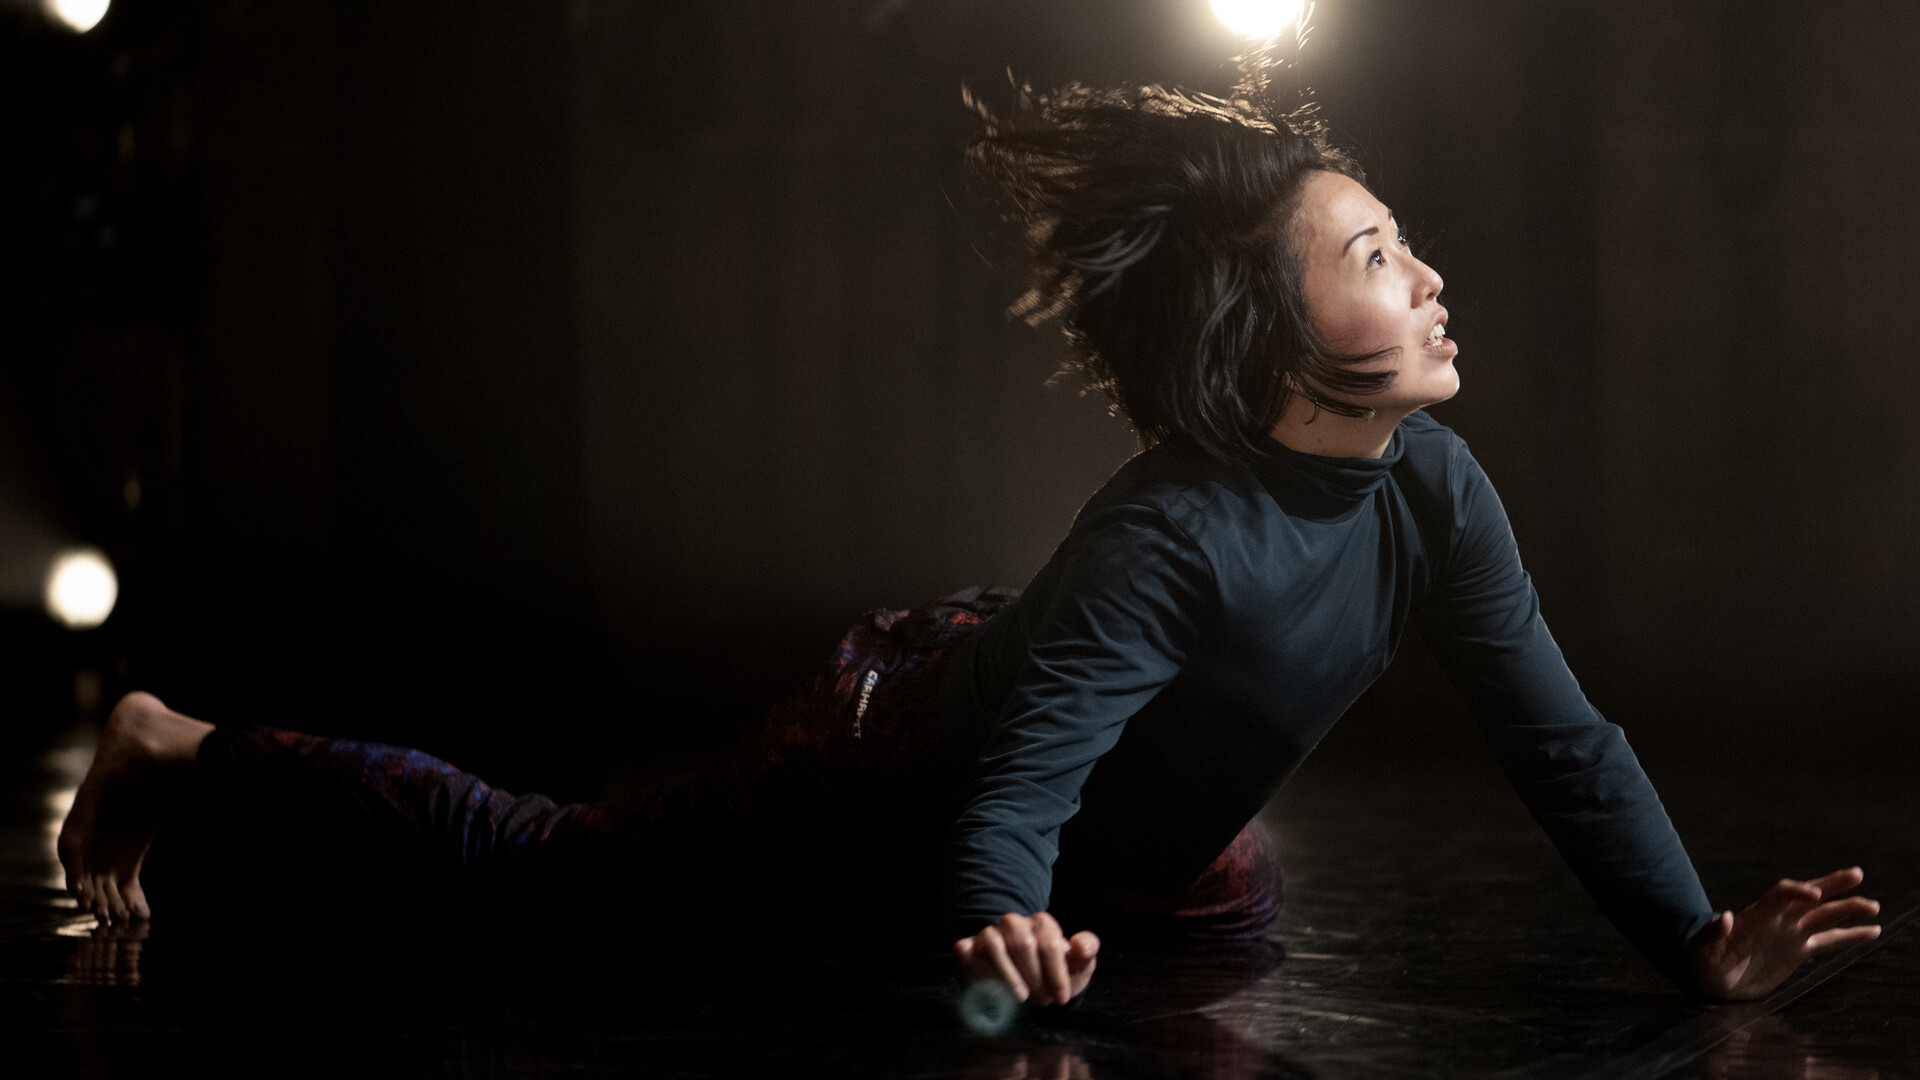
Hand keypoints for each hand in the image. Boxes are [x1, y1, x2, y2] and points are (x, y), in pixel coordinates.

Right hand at [953, 911, 1099, 1005]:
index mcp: (1041, 923)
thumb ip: (1086, 950)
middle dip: (1035, 978)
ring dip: (1009, 976)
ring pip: (994, 946)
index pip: (1049, 942)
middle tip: (1042, 1001)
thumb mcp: (1077, 965)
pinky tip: (994, 994)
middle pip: (1023, 944)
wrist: (1029, 981)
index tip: (1060, 998)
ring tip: (1021, 998)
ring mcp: (988, 933)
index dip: (1056, 973)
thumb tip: (1080, 944)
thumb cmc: (1055, 971)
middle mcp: (1013, 923)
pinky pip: (969, 955)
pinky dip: (980, 974)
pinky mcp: (967, 947)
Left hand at [1688, 866, 1881, 1000]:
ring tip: (1874, 906)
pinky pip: (1830, 940)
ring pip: (1825, 916)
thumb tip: (1725, 917)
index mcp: (1757, 915)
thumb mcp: (1703, 947)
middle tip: (1856, 874)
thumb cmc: (1704, 959)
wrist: (1714, 977)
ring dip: (1848, 910)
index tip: (1815, 894)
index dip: (1797, 892)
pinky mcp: (1799, 950)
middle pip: (1809, 897)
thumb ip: (1713, 932)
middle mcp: (1778, 919)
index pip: (1781, 895)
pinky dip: (1852, 936)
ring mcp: (1791, 933)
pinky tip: (1873, 931)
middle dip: (1831, 885)